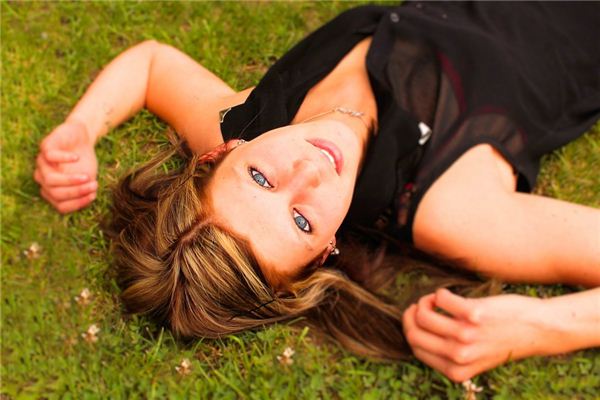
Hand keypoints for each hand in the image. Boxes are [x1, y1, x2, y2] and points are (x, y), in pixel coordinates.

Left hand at [34, 119, 97, 212]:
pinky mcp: (45, 147)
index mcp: (52, 190)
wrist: (81, 138)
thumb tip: (89, 197)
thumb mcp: (87, 179)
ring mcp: (42, 163)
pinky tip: (77, 158)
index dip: (77, 203)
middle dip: (77, 191)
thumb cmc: (84, 161)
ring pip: (50, 179)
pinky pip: (50, 156)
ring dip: (71, 180)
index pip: (61, 206)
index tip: (93, 195)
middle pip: (55, 193)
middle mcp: (43, 179)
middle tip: (94, 185)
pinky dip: (64, 159)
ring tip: (87, 176)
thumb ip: (86, 190)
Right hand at [403, 288, 548, 381]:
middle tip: (424, 305)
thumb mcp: (473, 359)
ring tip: (437, 299)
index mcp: (455, 371)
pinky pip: (440, 299)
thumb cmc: (501, 339)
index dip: (411, 329)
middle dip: (412, 315)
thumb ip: (446, 354)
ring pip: (423, 315)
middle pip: (413, 333)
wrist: (536, 329)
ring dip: (426, 302)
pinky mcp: (474, 315)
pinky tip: (448, 295)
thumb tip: (414, 332)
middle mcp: (459, 357)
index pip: (415, 349)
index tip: (418, 318)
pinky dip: (440, 294)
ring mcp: (466, 336)